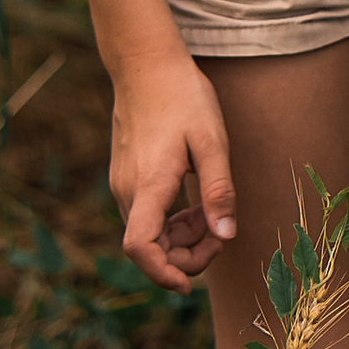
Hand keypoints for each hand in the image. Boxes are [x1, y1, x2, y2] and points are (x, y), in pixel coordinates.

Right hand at [109, 53, 236, 291]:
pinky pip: (146, 216)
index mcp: (148, 185)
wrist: (146, 64)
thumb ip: (218, 191)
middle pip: (149, 249)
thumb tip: (225, 237)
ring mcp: (123, 184)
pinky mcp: (126, 178)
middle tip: (220, 234)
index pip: (140, 249)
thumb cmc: (183, 96)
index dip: (163, 274)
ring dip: (181, 237)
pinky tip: (193, 201)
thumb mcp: (212, 140)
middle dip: (186, 255)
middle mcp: (128, 190)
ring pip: (148, 234)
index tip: (190, 284)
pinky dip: (171, 222)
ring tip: (210, 212)